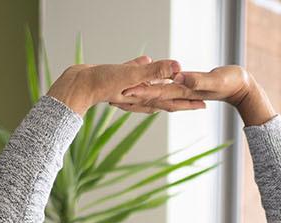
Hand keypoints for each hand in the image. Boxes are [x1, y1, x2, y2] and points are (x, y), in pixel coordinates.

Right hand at [46, 56, 205, 114]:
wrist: (75, 85)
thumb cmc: (101, 83)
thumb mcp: (130, 76)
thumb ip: (155, 72)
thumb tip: (179, 68)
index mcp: (144, 97)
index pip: (172, 101)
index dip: (188, 103)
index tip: (205, 104)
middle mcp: (137, 97)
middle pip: (165, 98)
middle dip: (182, 100)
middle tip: (199, 102)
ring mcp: (126, 90)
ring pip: (150, 88)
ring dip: (163, 87)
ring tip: (173, 84)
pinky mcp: (115, 79)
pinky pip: (133, 74)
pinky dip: (141, 68)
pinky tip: (144, 59)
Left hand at [122, 65, 275, 125]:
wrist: (244, 87)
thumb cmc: (234, 82)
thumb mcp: (216, 80)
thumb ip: (198, 80)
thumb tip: (180, 78)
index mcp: (185, 89)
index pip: (159, 91)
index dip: (142, 90)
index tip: (125, 90)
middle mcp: (181, 92)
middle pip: (153, 95)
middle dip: (135, 95)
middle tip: (115, 95)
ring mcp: (183, 91)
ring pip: (157, 93)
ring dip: (141, 95)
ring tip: (122, 94)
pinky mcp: (187, 87)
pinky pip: (166, 90)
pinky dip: (154, 89)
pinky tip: (146, 88)